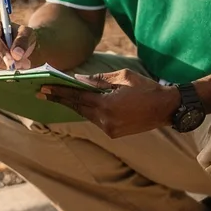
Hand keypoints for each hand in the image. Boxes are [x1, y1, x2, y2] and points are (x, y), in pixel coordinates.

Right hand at [0, 20, 37, 70]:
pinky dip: (2, 73)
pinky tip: (12, 69)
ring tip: (21, 65)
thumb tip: (16, 55)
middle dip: (5, 63)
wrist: (18, 44)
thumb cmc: (21, 36)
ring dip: (5, 69)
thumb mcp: (26, 34)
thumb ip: (23, 42)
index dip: (1, 51)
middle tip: (22, 65)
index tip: (13, 61)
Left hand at [38, 68, 179, 137]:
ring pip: (86, 115)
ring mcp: (109, 129)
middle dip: (61, 99)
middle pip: (77, 108)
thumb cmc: (147, 88)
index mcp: (107, 105)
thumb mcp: (123, 77)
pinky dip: (88, 112)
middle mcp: (105, 120)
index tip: (44, 88)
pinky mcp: (114, 133)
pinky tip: (80, 105)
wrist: (167, 108)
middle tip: (43, 93)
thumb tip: (79, 80)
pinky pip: (96, 121)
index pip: (77, 97)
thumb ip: (100, 80)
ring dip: (74, 106)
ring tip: (58, 97)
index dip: (59, 92)